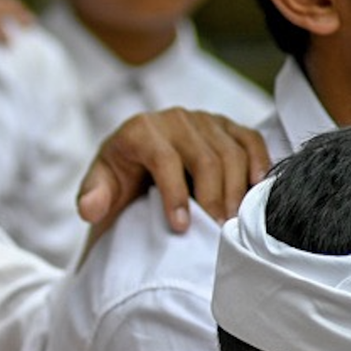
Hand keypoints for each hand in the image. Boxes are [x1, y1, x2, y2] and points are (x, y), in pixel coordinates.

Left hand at [74, 108, 271, 238]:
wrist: (138, 165)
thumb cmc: (120, 179)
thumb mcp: (99, 189)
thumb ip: (92, 197)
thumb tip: (91, 209)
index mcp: (139, 130)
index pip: (164, 159)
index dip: (175, 195)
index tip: (181, 227)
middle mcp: (174, 119)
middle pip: (205, 158)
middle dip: (213, 198)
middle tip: (217, 231)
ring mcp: (204, 120)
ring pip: (232, 152)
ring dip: (237, 190)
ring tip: (233, 222)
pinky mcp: (227, 126)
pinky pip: (251, 140)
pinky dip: (259, 164)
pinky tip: (256, 191)